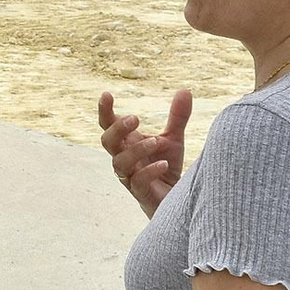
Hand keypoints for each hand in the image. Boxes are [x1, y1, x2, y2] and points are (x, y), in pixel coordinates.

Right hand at [98, 89, 191, 217]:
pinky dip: (149, 171)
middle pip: (107, 142)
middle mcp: (124, 159)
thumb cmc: (166, 167)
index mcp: (127, 143)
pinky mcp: (141, 194)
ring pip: (119, 162)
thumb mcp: (173, 139)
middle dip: (117, 129)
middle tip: (136, 118)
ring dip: (136, 150)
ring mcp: (130, 177)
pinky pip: (137, 182)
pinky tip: (164, 164)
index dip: (104, 111)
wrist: (174, 199)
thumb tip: (185, 90)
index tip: (107, 94)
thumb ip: (177, 117)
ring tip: (157, 142)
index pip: (108, 125)